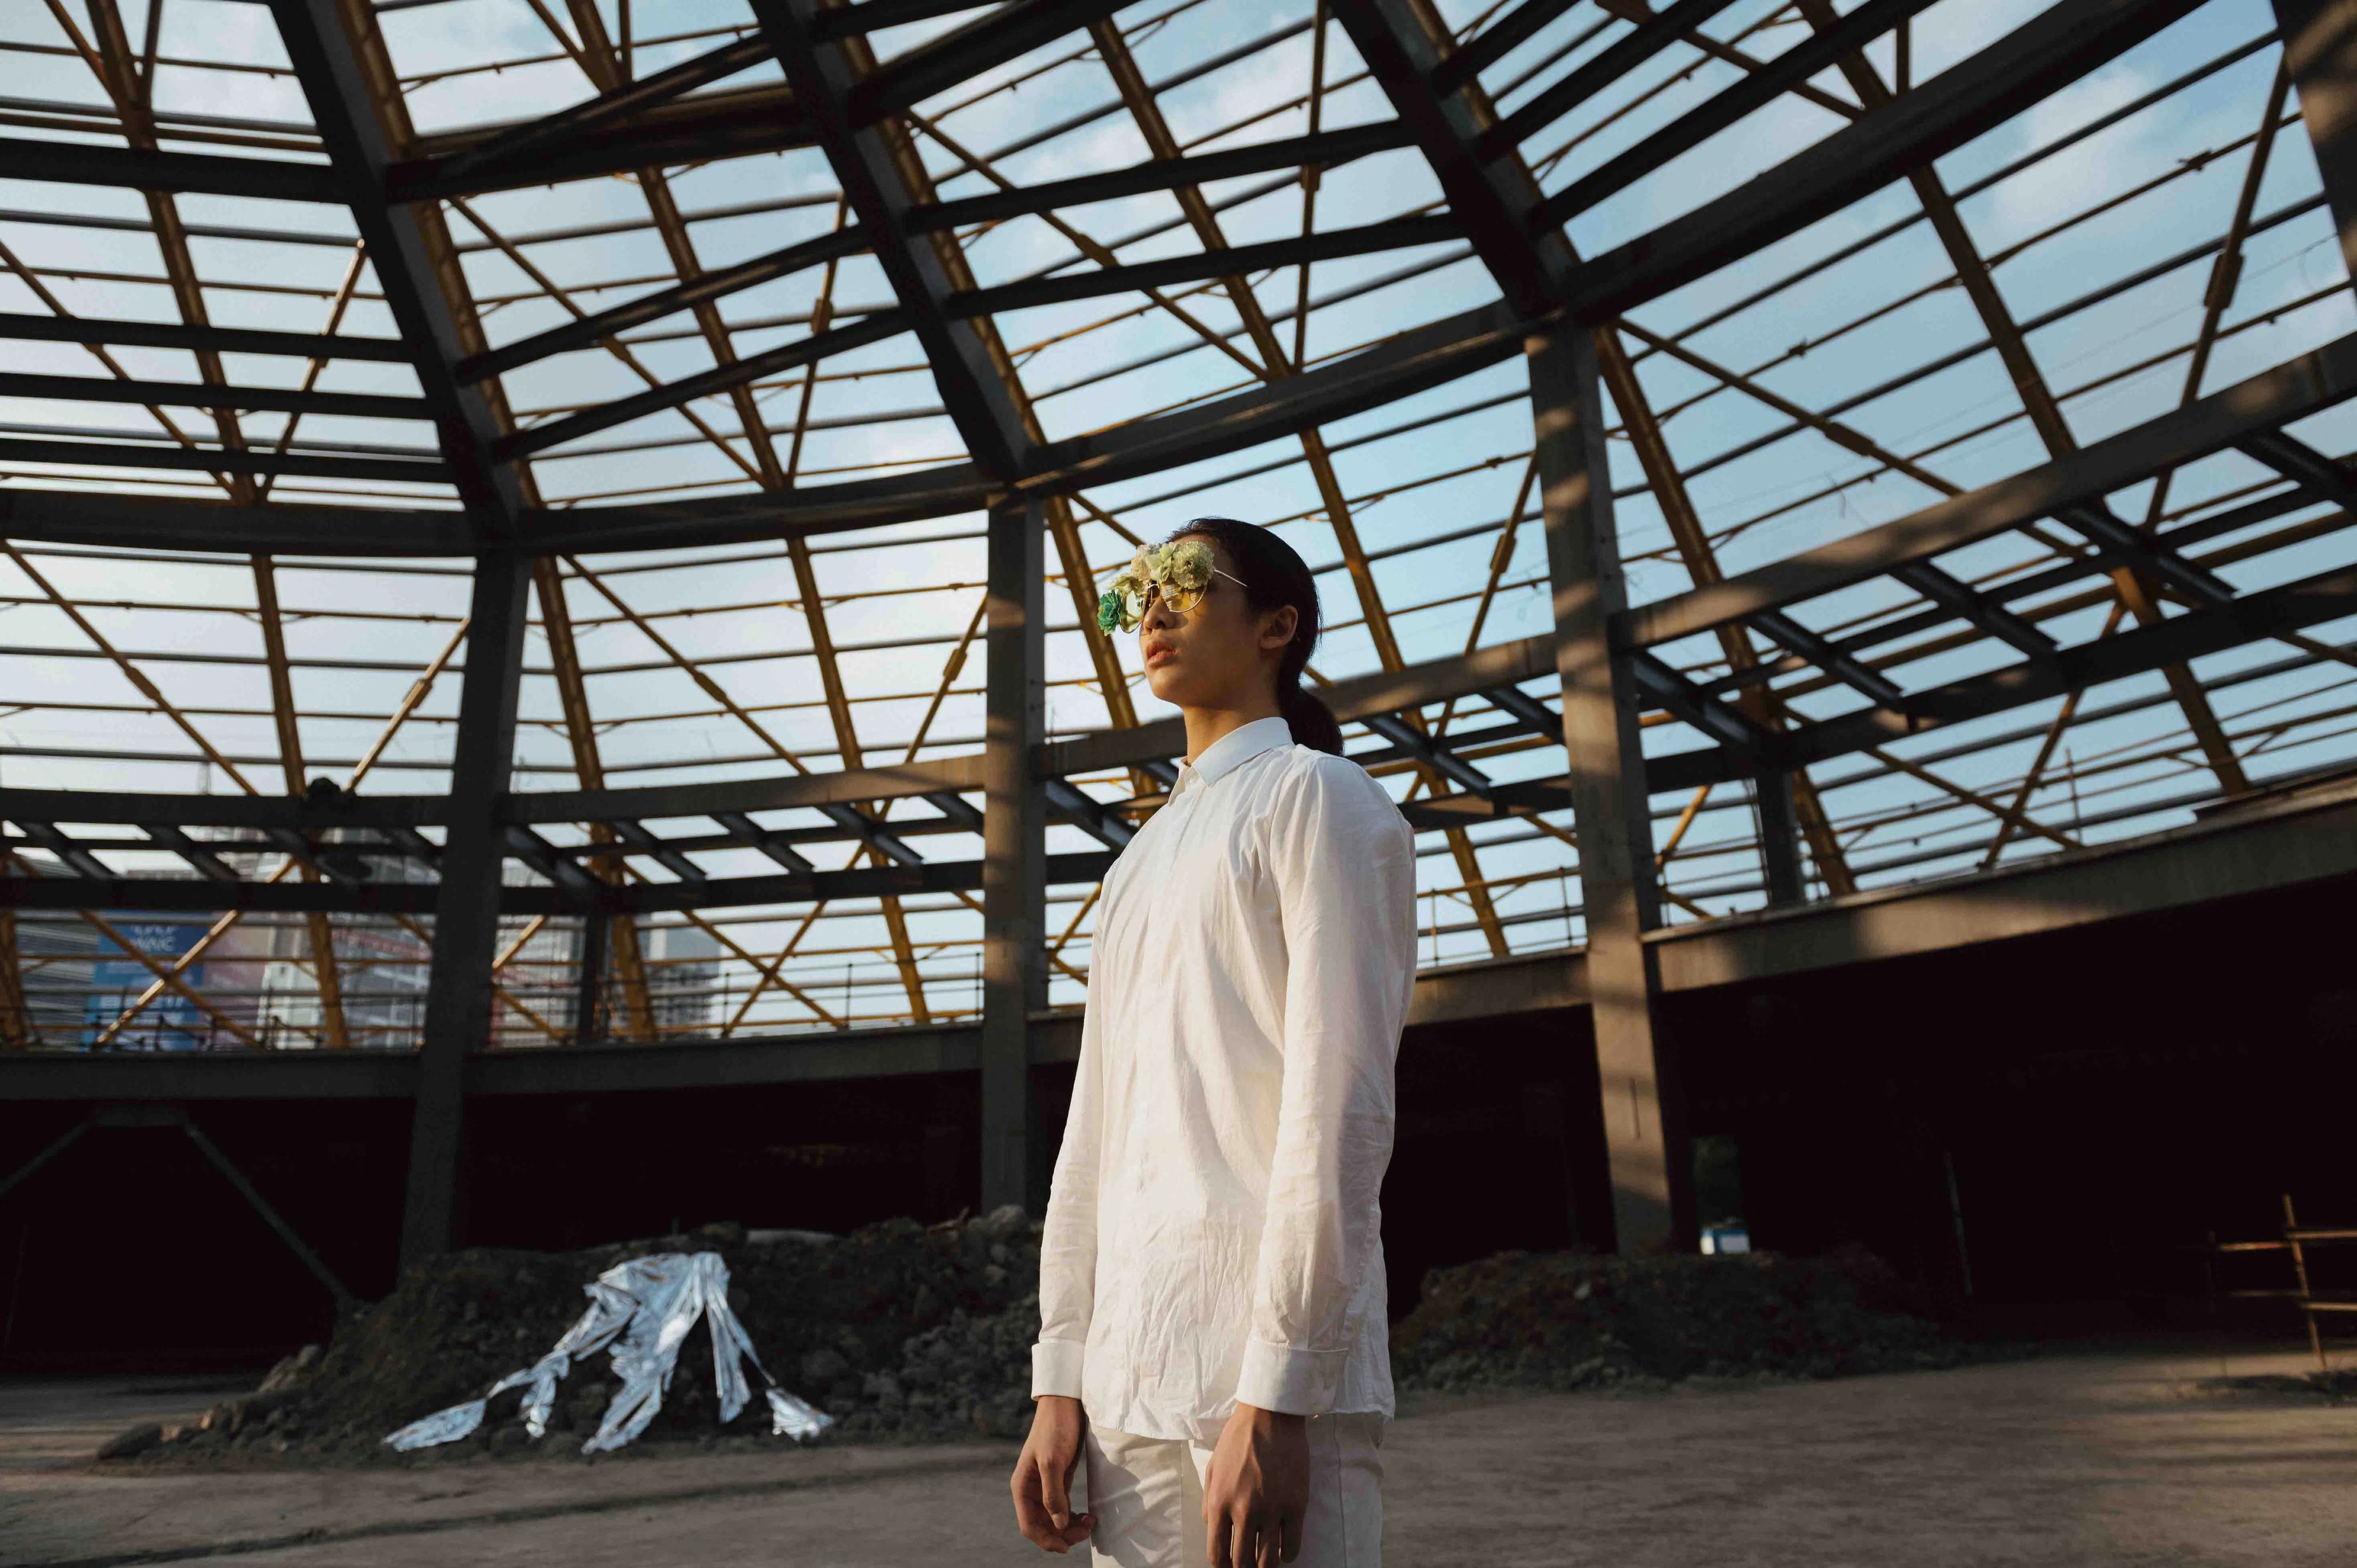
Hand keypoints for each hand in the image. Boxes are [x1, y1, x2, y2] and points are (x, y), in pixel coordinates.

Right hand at [1012, 1394, 1096, 1553]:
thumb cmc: (1055, 1429)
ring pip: (1054, 1519)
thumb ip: (1053, 1494)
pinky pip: (1063, 1507)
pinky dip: (1073, 1515)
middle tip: (1086, 1532)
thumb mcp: (1052, 1461)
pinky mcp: (1058, 1480)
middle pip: (1042, 1525)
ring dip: (1070, 1527)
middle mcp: (1031, 1490)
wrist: (1065, 1405)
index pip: (1029, 1525)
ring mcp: (1045, 1486)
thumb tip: (1059, 1524)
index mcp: (1022, 1487)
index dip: (1045, 1540)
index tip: (1066, 1547)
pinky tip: (1087, 1516)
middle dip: (1062, 1534)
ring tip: (1090, 1523)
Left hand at [1202, 1400, 1307, 1566]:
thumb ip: (1208, 1501)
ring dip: (1264, 1567)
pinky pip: (1292, 1546)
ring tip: (1265, 1561)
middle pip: (1242, 1562)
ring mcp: (1272, 1510)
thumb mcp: (1212, 1468)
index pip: (1217, 1554)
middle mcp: (1244, 1511)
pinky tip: (1284, 1550)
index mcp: (1219, 1503)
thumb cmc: (1238, 1439)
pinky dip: (1287, 1555)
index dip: (1222, 1566)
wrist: (1270, 1416)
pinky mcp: (1296, 1505)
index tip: (1227, 1566)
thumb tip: (1211, 1527)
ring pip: (1267, 1561)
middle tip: (1246, 1564)